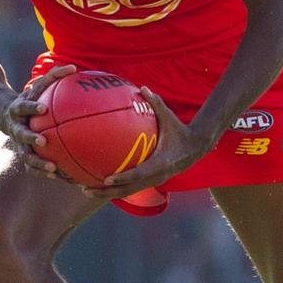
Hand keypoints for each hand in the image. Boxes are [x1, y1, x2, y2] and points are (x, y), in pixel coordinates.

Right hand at [0, 63, 75, 179]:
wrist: (5, 114)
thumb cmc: (30, 98)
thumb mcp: (37, 87)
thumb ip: (53, 77)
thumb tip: (73, 67)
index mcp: (18, 109)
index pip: (24, 106)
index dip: (32, 107)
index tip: (43, 109)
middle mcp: (16, 126)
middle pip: (21, 134)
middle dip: (30, 138)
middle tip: (43, 141)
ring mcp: (17, 143)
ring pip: (25, 156)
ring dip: (37, 163)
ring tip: (52, 169)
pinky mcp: (22, 154)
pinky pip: (31, 167)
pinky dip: (43, 172)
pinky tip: (59, 177)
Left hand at [84, 86, 211, 199]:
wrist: (196, 148)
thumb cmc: (180, 131)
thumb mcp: (170, 117)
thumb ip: (157, 103)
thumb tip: (143, 87)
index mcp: (159, 164)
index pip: (138, 174)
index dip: (122, 178)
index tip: (106, 179)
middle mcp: (155, 177)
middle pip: (127, 190)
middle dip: (106, 193)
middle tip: (86, 190)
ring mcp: (153, 181)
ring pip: (127, 193)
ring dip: (107, 195)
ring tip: (86, 190)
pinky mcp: (151, 181)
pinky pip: (131, 188)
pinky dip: (116, 188)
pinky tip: (100, 183)